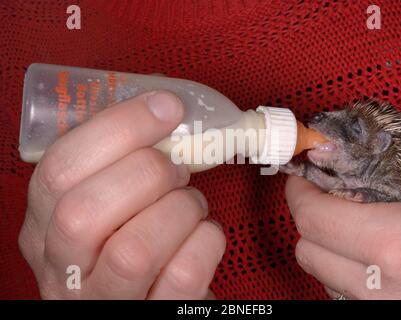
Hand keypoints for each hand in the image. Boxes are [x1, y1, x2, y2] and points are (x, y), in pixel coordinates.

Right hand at [19, 91, 225, 298]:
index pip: (60, 169)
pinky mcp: (153, 315)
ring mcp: (105, 300)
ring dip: (180, 209)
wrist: (152, 296)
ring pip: (134, 251)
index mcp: (45, 223)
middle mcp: (63, 268)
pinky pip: (183, 276)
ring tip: (191, 203)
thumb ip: (120, 157)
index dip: (118, 127)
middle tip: (177, 167)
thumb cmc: (133, 233)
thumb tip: (164, 103)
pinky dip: (207, 240)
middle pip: (83, 212)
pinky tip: (203, 233)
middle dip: (148, 172)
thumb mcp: (108, 197)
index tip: (166, 107)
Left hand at [285, 138, 400, 298]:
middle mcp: (389, 291)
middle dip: (311, 217)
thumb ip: (397, 150)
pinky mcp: (394, 316)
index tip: (304, 176)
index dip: (300, 192)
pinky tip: (370, 250)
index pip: (314, 220)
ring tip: (352, 222)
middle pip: (309, 250)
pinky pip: (344, 292)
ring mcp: (391, 311)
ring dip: (326, 245)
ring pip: (322, 274)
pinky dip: (344, 268)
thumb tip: (349, 144)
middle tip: (326, 195)